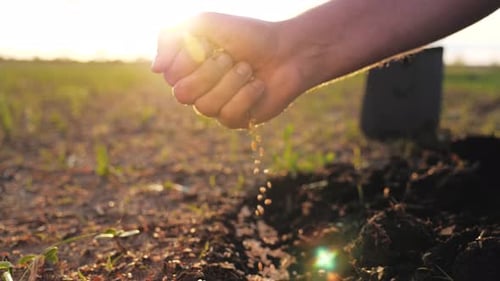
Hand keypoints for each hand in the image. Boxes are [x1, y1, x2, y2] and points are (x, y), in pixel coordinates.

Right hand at [152, 13, 307, 128]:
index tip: (209, 44)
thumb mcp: (206, 24)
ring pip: (205, 106)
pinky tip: (258, 85)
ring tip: (248, 69)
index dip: (188, 61)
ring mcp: (215, 106)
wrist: (287, 51)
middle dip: (209, 72)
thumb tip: (155, 69)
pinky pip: (228, 116)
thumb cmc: (248, 36)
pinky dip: (246, 96)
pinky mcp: (235, 120)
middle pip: (183, 94)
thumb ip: (172, 37)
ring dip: (231, 82)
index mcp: (187, 67)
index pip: (170, 75)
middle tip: (230, 57)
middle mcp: (198, 89)